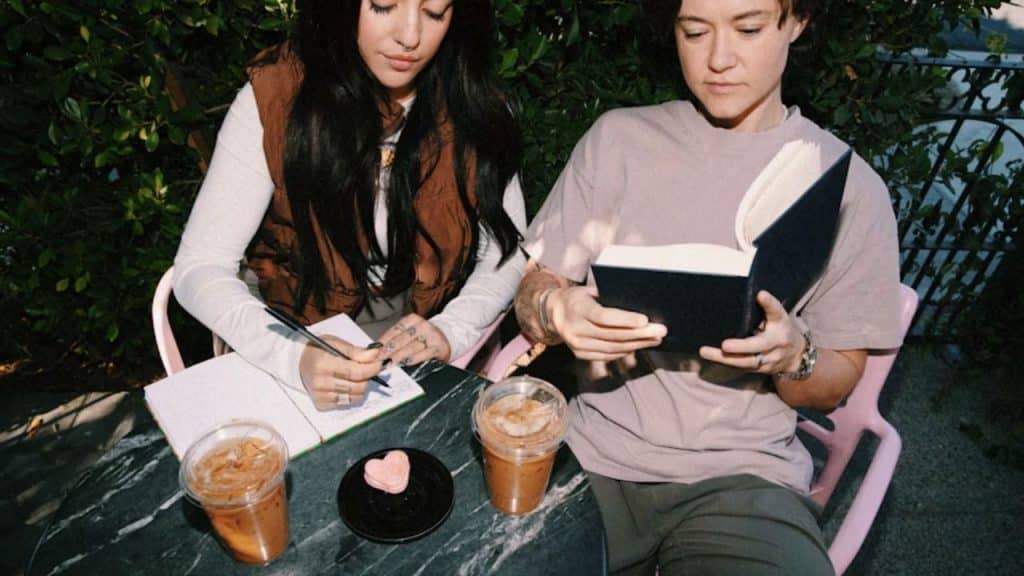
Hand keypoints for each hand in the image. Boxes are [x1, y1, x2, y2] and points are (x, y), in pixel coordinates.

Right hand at [299, 335, 383, 410]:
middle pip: (358, 386)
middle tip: (367, 368)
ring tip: (355, 376)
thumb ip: (356, 351)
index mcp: (323, 364)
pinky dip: (351, 394)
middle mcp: (320, 382)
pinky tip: (345, 384)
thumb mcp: (336, 343)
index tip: (381, 363)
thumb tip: (375, 355)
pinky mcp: (321, 404)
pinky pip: (347, 403)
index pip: (356, 371)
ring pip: (355, 397)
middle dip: (368, 377)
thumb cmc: (319, 350)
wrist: (299, 362)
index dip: (372, 368)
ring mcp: (320, 395)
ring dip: (361, 386)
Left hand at [378, 314, 450, 366]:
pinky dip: (412, 360)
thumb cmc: (423, 338)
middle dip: (387, 351)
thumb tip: (376, 350)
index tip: (372, 353)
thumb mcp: (410, 334)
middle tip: (377, 360)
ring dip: (398, 356)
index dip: (382, 343)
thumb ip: (395, 340)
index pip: (393, 331)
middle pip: (400, 339)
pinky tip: (404, 364)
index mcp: (411, 320)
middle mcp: (421, 325)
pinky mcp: (438, 347)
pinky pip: (423, 354)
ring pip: (411, 347)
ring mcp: (431, 335)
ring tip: (387, 363)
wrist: (447, 338)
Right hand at [548, 285, 665, 360]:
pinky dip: (626, 351)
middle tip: (661, 331)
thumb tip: (640, 302)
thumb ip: (609, 297)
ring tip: (656, 339)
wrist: (553, 313)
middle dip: (640, 334)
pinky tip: (639, 345)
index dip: (625, 320)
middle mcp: (575, 329)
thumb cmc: (578, 298)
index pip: (603, 316)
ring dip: (637, 344)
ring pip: (613, 348)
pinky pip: (608, 355)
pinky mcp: (581, 354)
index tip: (645, 320)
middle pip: (612, 335)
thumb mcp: (589, 291)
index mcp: (577, 308)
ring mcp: (577, 345)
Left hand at [698, 290, 803, 373]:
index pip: (776, 312)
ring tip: (705, 352)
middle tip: (724, 345)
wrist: (796, 357)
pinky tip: (710, 356)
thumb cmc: (782, 330)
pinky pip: (741, 366)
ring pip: (746, 362)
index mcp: (780, 325)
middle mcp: (776, 344)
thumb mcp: (778, 316)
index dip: (769, 303)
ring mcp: (768, 360)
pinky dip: (726, 362)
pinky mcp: (759, 370)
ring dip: (724, 358)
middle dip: (740, 347)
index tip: (761, 295)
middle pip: (758, 346)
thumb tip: (755, 294)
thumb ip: (767, 307)